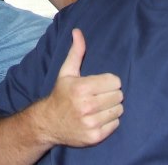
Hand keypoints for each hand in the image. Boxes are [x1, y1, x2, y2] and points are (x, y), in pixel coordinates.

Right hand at [43, 28, 122, 146]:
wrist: (48, 123)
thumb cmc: (61, 94)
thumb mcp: (66, 71)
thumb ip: (76, 51)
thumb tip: (77, 31)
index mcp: (81, 88)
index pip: (114, 81)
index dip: (109, 81)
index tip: (101, 84)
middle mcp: (86, 106)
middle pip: (118, 95)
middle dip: (111, 94)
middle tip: (100, 95)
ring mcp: (91, 123)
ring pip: (119, 110)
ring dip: (112, 107)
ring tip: (100, 106)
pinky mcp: (94, 137)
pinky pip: (116, 124)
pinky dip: (110, 121)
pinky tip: (98, 117)